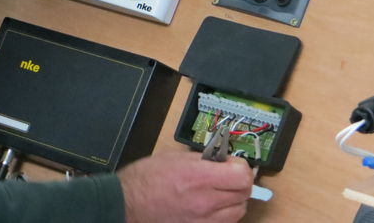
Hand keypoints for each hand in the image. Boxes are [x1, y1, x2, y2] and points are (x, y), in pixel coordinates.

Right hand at [118, 152, 252, 222]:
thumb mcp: (175, 158)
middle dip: (240, 181)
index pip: (242, 176)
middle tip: (228, 174)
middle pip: (244, 194)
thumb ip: (203, 159)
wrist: (128, 204)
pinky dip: (225, 214)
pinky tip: (213, 205)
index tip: (232, 163)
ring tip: (221, 191)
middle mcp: (206, 202)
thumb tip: (223, 161)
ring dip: (235, 199)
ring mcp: (204, 221)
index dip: (241, 166)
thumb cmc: (147, 177)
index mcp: (198, 178)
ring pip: (239, 211)